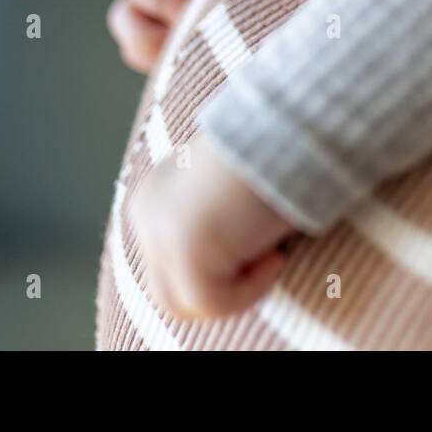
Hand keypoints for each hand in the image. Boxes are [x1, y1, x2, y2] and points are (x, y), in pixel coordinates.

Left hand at [131, 132, 295, 320]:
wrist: (285, 128)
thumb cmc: (272, 152)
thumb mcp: (226, 188)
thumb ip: (209, 220)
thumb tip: (223, 266)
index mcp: (152, 196)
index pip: (166, 263)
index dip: (217, 269)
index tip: (262, 248)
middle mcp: (146, 214)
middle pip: (169, 288)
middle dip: (219, 285)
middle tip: (269, 257)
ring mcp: (161, 234)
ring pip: (184, 303)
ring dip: (234, 292)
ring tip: (273, 256)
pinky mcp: (185, 251)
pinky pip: (213, 302)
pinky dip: (251, 290)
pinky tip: (278, 256)